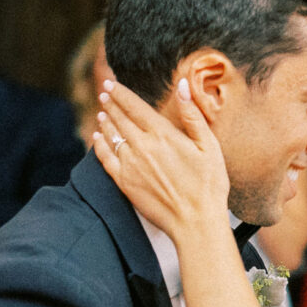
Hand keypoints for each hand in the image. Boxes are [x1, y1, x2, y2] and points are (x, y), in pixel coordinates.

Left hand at [92, 79, 229, 242]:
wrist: (195, 222)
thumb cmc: (209, 185)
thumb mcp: (209, 146)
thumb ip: (193, 114)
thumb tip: (183, 85)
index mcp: (163, 134)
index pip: (134, 106)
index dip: (121, 93)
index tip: (112, 83)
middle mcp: (142, 146)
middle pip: (120, 118)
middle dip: (111, 103)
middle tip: (104, 92)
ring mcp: (130, 165)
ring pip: (111, 136)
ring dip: (105, 121)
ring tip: (102, 112)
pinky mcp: (124, 183)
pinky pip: (105, 158)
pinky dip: (99, 145)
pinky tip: (97, 138)